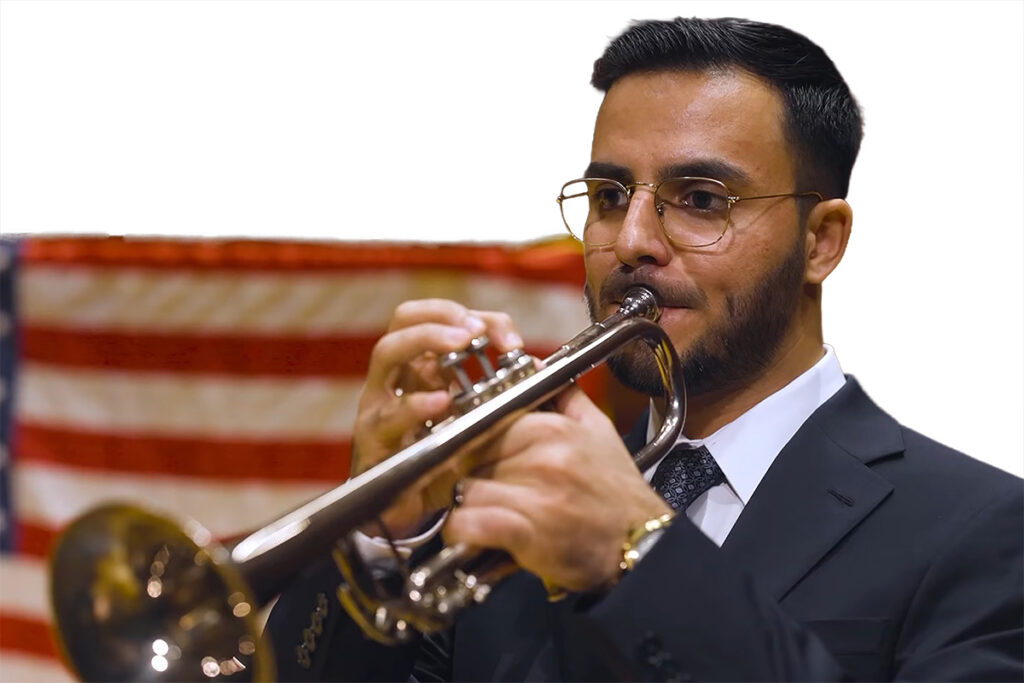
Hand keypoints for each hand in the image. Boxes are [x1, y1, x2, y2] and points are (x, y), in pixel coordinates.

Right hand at [352, 299, 523, 537]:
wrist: (406, 507)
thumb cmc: (439, 456)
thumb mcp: (469, 416)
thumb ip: (495, 389)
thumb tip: (534, 365)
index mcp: (419, 366)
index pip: (434, 316)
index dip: (469, 316)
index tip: (506, 337)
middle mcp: (396, 377)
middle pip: (405, 321)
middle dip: (443, 316)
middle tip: (476, 331)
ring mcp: (380, 403)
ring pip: (387, 353)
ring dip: (426, 340)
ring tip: (459, 344)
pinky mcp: (374, 438)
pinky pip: (389, 415)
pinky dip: (415, 405)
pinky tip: (440, 402)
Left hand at [443, 383, 670, 591]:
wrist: (643, 543)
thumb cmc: (617, 493)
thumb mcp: (599, 431)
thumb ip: (564, 396)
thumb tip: (535, 365)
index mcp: (552, 429)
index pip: (484, 423)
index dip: (477, 444)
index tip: (482, 460)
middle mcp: (542, 457)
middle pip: (471, 457)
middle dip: (471, 474)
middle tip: (486, 490)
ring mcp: (535, 494)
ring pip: (465, 489)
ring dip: (467, 505)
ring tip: (485, 514)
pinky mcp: (527, 532)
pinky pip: (469, 522)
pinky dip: (464, 530)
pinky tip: (476, 534)